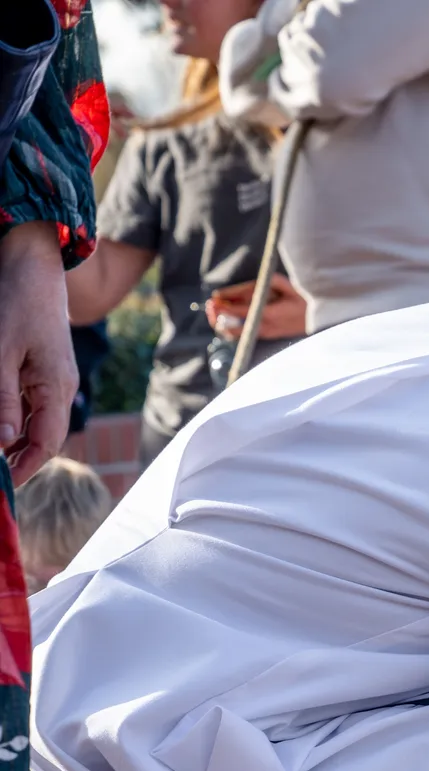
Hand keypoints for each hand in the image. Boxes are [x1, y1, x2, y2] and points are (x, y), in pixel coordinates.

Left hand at [0, 222, 76, 482]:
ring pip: (32, 421)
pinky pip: (27, 402)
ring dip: (11, 437)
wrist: (30, 262)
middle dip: (15, 457)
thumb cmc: (14, 301)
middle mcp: (59, 388)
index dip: (24, 468)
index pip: (45, 442)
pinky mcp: (40, 367)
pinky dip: (11, 416)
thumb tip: (4, 441)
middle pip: (40, 437)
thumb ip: (2, 400)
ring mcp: (51, 378)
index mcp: (56, 388)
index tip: (3, 486)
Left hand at [206, 273, 308, 342]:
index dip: (225, 307)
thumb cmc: (306, 298)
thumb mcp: (287, 285)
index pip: (241, 313)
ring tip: (213, 314)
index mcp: (270, 315)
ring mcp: (268, 333)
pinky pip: (246, 334)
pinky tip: (225, 321)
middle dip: (219, 317)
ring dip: (224, 324)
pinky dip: (233, 329)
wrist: (323, 316)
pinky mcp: (269, 335)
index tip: (213, 299)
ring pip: (239, 334)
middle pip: (236, 327)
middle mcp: (267, 327)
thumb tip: (246, 287)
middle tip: (209, 306)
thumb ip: (265, 284)